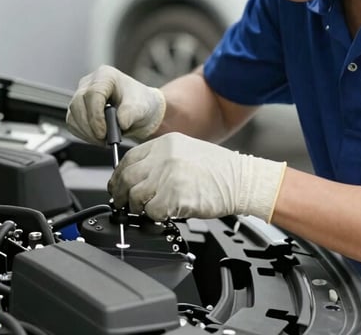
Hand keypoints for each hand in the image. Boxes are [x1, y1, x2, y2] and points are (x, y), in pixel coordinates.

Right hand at [66, 65, 165, 143]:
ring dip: (85, 132)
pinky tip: (96, 138)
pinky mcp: (78, 109)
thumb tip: (121, 122)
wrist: (139, 112)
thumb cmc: (140, 103)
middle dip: (89, 125)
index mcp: (106, 76)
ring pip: (73, 114)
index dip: (96, 115)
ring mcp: (82, 95)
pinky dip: (82, 134)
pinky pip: (72, 122)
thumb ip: (131, 113)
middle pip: (78, 103)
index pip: (93, 94)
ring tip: (103, 140)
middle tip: (103, 139)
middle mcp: (90, 83)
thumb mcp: (141, 107)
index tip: (103, 132)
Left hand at [108, 132, 286, 221]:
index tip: (118, 185)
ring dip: (138, 207)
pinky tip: (164, 214)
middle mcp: (164, 157)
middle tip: (123, 204)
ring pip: (136, 196)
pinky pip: (152, 212)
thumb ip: (162, 159)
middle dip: (121, 194)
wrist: (242, 180)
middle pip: (127, 177)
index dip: (119, 175)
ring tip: (147, 210)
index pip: (129, 158)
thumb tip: (139, 176)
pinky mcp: (175, 196)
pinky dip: (154, 217)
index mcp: (166, 143)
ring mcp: (169, 176)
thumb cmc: (220, 170)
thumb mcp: (186, 151)